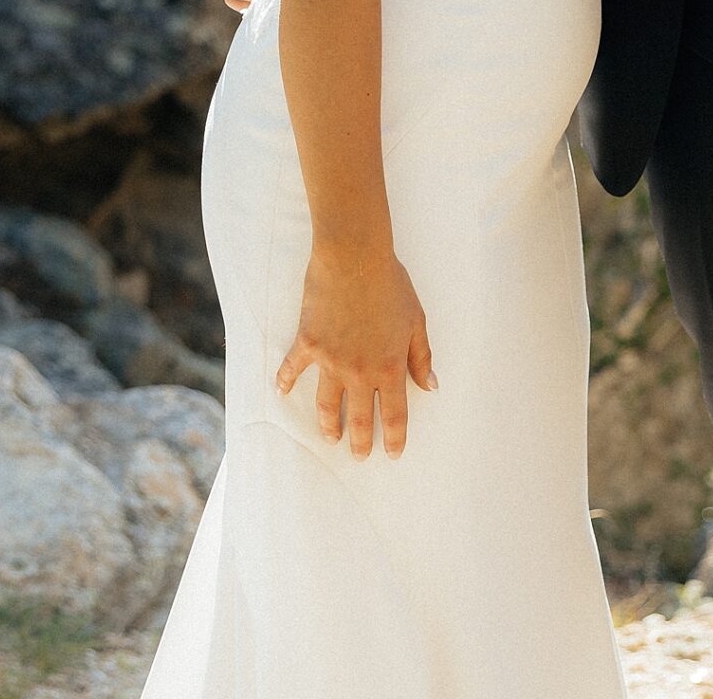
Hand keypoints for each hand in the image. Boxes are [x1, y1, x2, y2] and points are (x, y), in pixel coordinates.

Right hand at [276, 242, 436, 456]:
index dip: (395, 437)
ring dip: (329, 424)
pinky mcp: (308, 343)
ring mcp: (331, 360)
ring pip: (328, 404)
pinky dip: (286, 380)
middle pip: (360, 418)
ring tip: (330, 436)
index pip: (394, 413)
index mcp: (390, 366)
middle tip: (360, 456)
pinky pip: (294, 368)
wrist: (355, 257)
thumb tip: (430, 386)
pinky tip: (281, 391)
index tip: (394, 452)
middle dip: (360, 442)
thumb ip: (421, 356)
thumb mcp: (416, 319)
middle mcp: (360, 371)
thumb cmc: (390, 283)